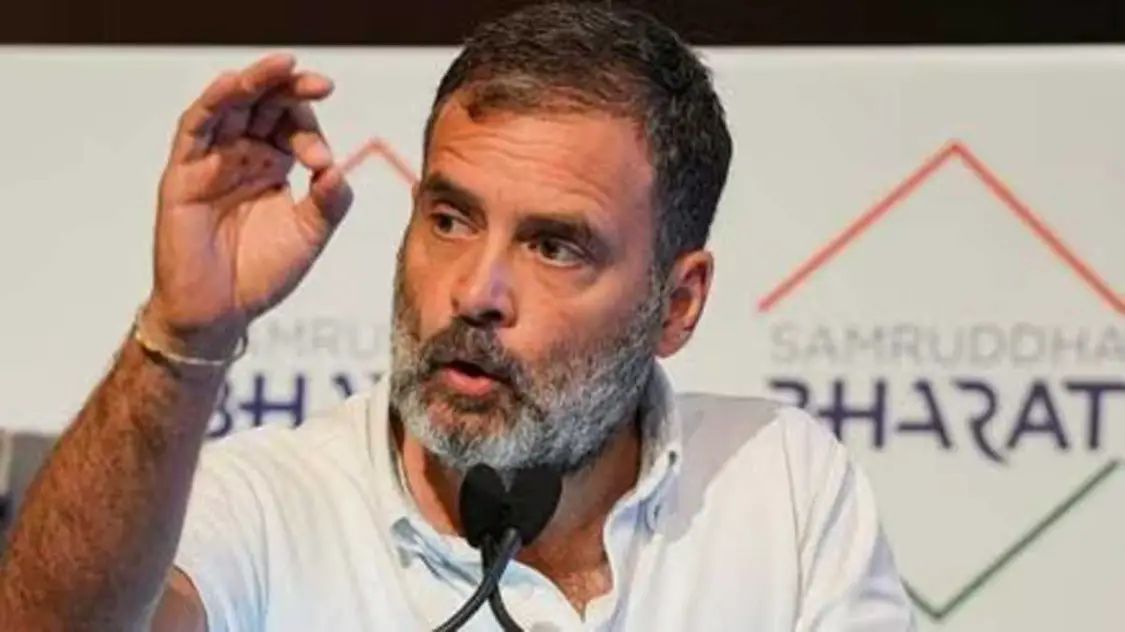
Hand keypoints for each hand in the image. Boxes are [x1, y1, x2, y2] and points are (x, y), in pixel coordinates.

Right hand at [144, 54, 352, 356]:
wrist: (222, 312)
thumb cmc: (261, 273)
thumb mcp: (309, 235)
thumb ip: (329, 203)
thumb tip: (340, 169)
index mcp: (272, 164)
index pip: (292, 127)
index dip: (310, 131)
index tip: (322, 159)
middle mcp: (242, 155)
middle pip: (264, 105)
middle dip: (291, 89)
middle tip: (320, 83)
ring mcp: (211, 161)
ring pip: (230, 106)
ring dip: (254, 82)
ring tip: (282, 67)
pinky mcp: (183, 174)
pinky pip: (194, 129)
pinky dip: (213, 103)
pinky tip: (233, 86)